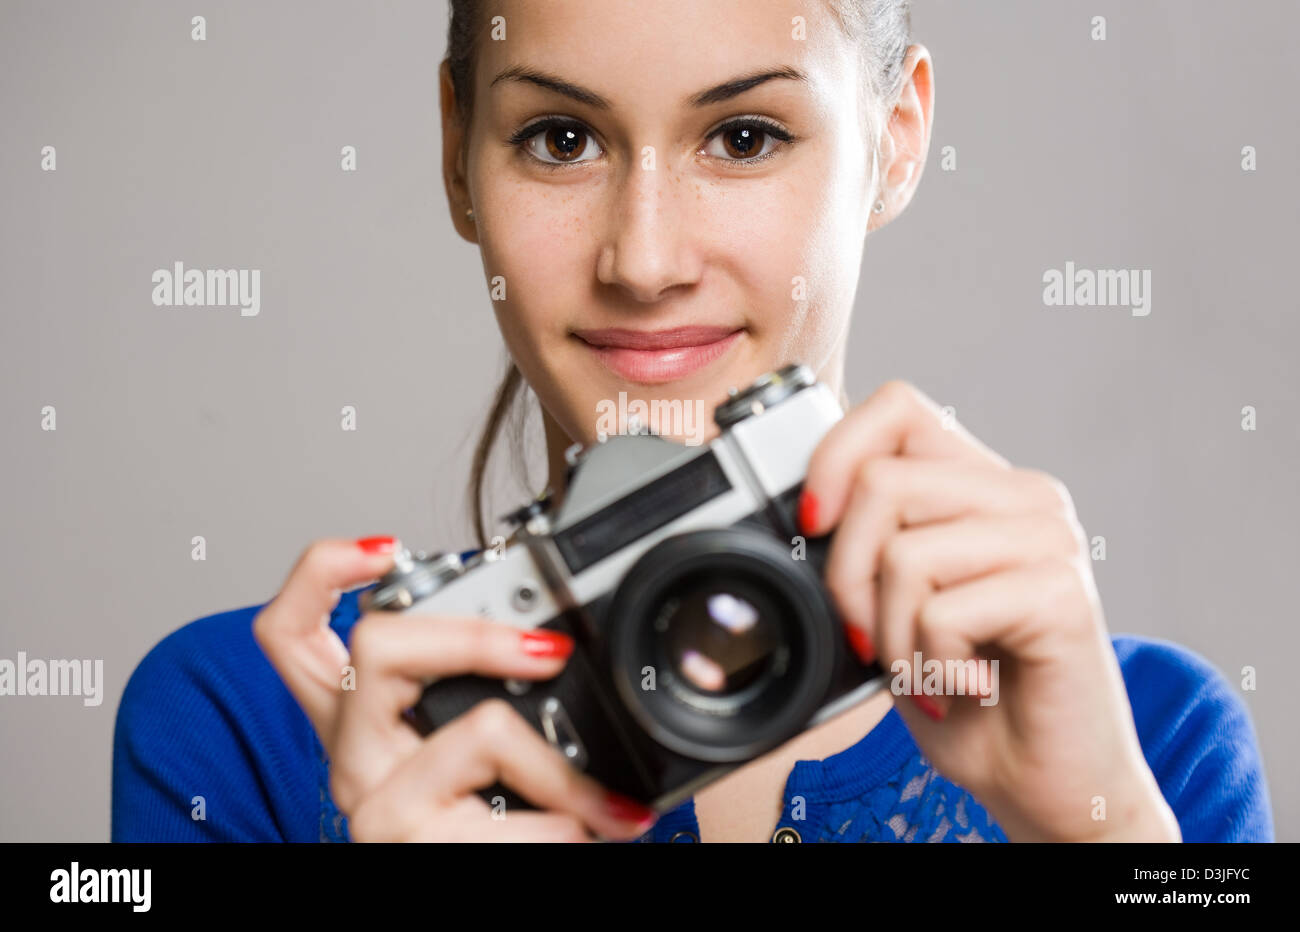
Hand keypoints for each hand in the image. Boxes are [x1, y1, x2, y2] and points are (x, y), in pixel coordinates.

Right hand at [252, 537, 656, 841]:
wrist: (481, 927)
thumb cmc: (483, 837)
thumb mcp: (473, 758)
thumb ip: (487, 696)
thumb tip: (555, 650)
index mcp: (360, 722)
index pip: (288, 629)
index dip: (322, 572)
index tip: (384, 546)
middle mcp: (352, 757)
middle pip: (377, 645)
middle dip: (480, 635)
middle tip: (549, 652)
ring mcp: (374, 800)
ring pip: (483, 727)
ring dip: (560, 769)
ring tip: (600, 802)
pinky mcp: (403, 841)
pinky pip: (515, 809)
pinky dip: (572, 824)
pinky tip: (590, 835)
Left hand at [799, 381, 1179, 841]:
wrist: (1045, 780)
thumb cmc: (966, 694)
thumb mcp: (893, 611)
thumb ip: (865, 553)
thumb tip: (800, 518)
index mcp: (979, 485)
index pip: (897, 405)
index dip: (836, 452)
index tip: (811, 522)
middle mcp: (1022, 496)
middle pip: (884, 482)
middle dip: (847, 576)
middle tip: (867, 639)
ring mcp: (1049, 539)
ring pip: (907, 552)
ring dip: (888, 634)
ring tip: (923, 667)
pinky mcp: (1062, 593)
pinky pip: (944, 610)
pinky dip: (930, 664)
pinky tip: (964, 684)